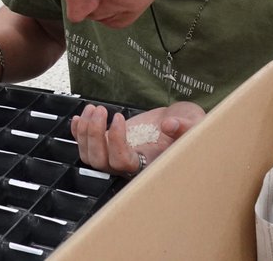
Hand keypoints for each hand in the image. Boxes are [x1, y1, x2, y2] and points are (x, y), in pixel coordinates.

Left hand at [69, 101, 204, 174]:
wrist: (177, 120)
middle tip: (100, 110)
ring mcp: (116, 155)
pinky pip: (86, 146)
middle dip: (94, 135)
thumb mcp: (193, 122)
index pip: (123, 162)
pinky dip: (78, 133)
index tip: (119, 117)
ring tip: (93, 108)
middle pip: (100, 161)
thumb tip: (169, 125)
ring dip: (86, 131)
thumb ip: (185, 126)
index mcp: (148, 164)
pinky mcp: (108, 144)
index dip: (116, 142)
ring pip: (89, 155)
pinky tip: (79, 117)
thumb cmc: (186, 124)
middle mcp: (129, 165)